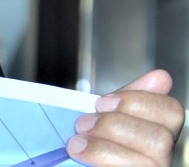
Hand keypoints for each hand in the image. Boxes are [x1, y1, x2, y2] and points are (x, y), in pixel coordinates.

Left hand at [66, 69, 184, 165]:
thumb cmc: (91, 149)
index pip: (172, 111)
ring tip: (76, 142)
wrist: (62, 165)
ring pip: (152, 157)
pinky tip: (81, 154)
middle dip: (114, 125)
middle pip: (160, 137)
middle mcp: (164, 161)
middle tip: (83, 124)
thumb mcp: (106, 121)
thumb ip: (127, 102)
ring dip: (104, 146)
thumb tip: (162, 77)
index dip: (137, 100)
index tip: (101, 102)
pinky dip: (103, 160)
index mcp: (158, 137)